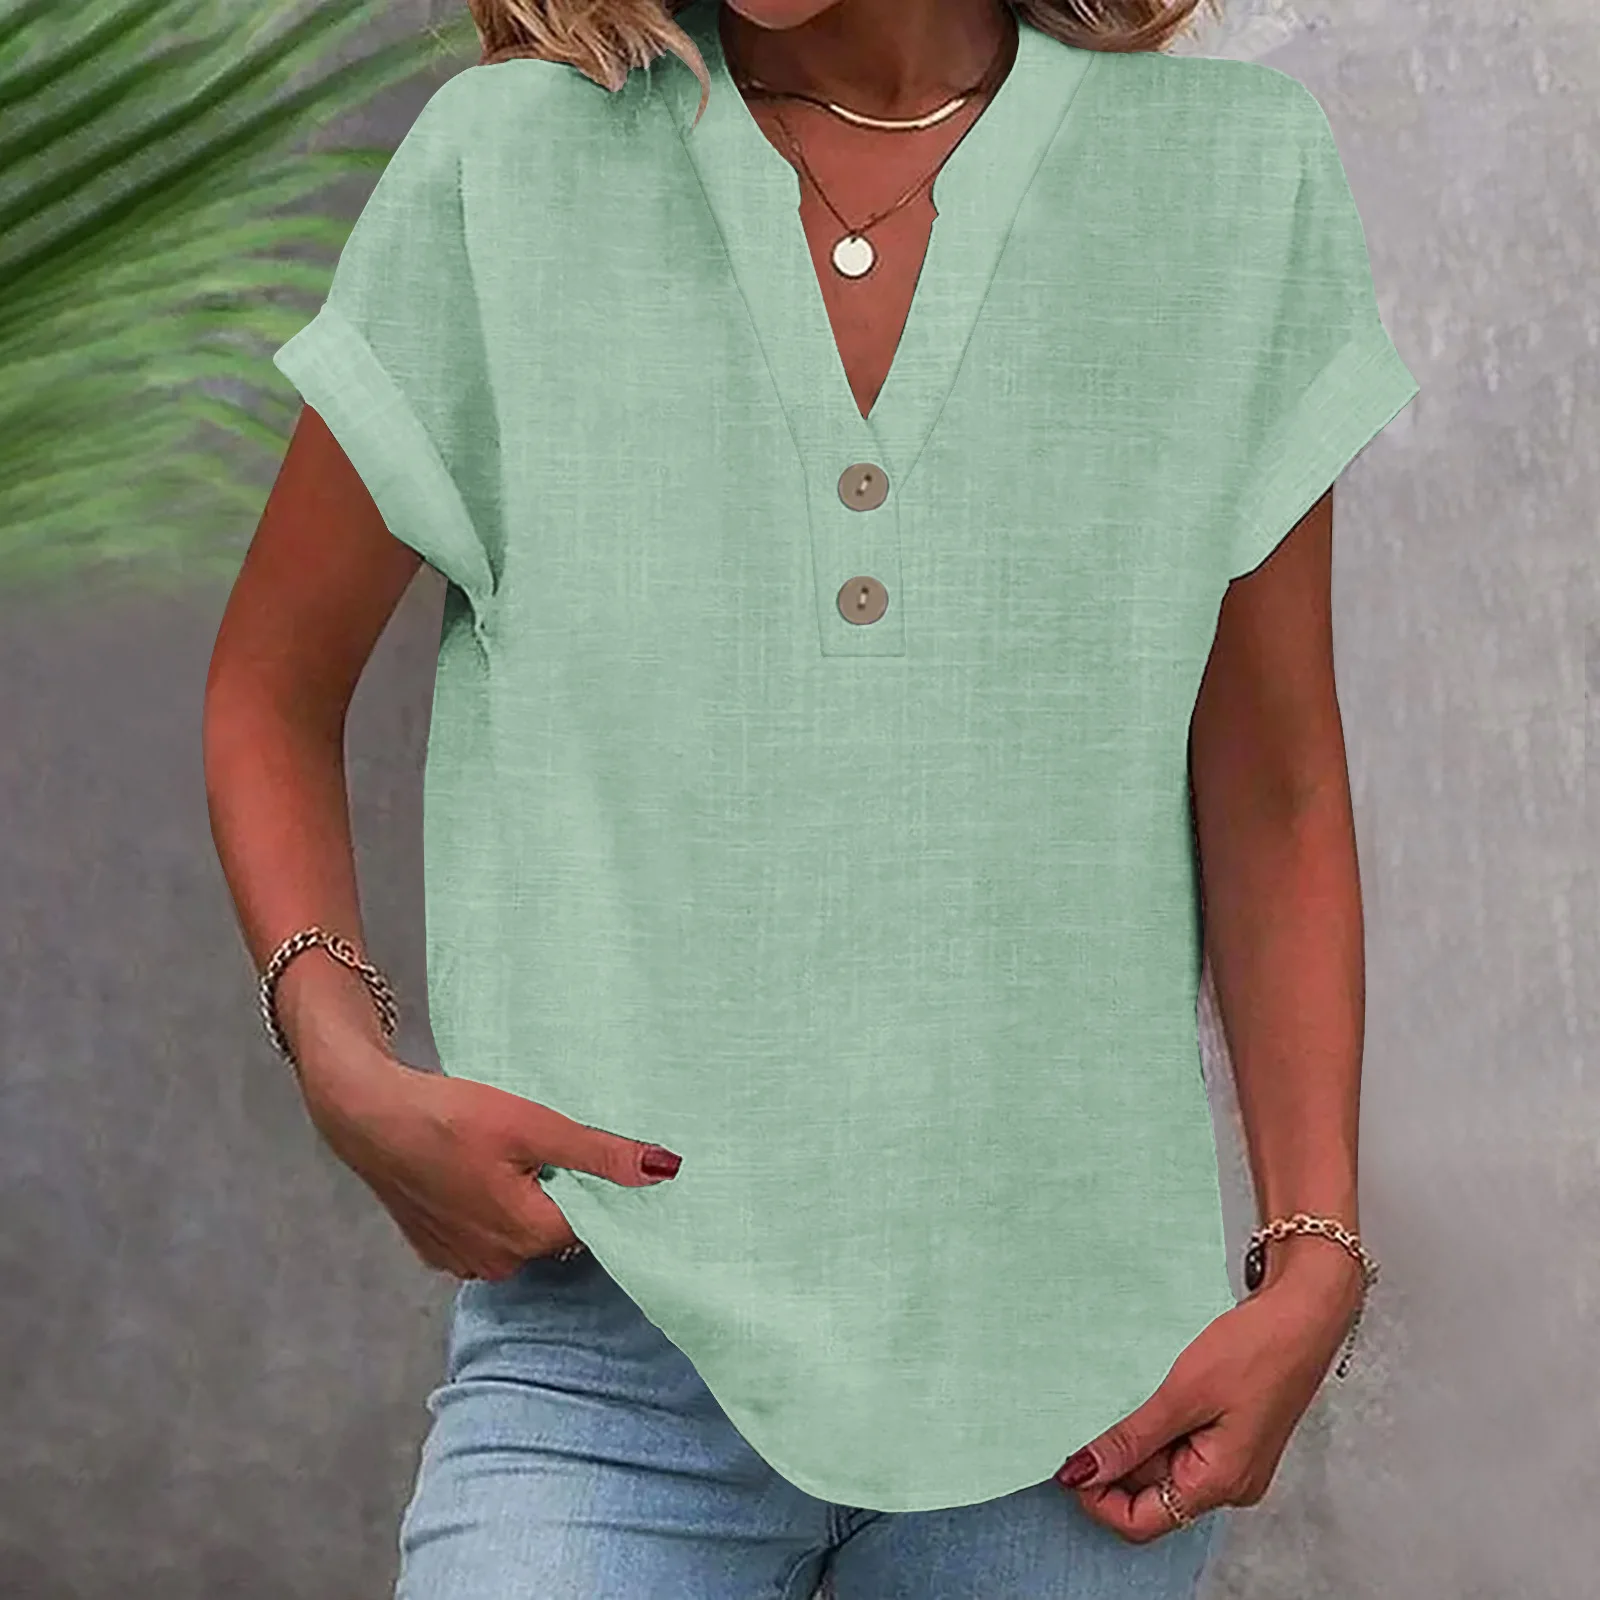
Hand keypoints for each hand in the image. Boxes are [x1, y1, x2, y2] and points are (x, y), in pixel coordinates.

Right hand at [297, 1046, 682, 1279]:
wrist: (368, 1115)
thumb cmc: (449, 1117)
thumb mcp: (534, 1125)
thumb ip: (599, 1153)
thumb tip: (665, 1170)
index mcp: (528, 1236)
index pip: (595, 1224)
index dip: (606, 1191)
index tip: (608, 1160)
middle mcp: (498, 1263)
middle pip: (558, 1230)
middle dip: (564, 1193)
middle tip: (553, 1146)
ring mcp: (464, 1261)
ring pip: (522, 1232)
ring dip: (528, 1200)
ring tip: (514, 1154)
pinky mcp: (439, 1249)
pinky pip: (488, 1234)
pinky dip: (493, 1206)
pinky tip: (483, 1169)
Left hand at [1054, 1245, 1364, 1541]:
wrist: (1304, 1312)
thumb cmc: (1254, 1349)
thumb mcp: (1182, 1393)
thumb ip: (1131, 1439)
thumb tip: (1082, 1474)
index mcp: (1219, 1484)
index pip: (1142, 1522)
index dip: (1098, 1499)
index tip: (1068, 1463)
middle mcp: (1228, 1485)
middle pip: (1151, 1497)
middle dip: (1115, 1466)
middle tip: (1084, 1419)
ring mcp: (1231, 1461)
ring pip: (1163, 1469)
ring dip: (1135, 1442)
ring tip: (1120, 1397)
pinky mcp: (1231, 1436)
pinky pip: (1180, 1446)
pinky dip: (1156, 1428)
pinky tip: (1145, 1396)